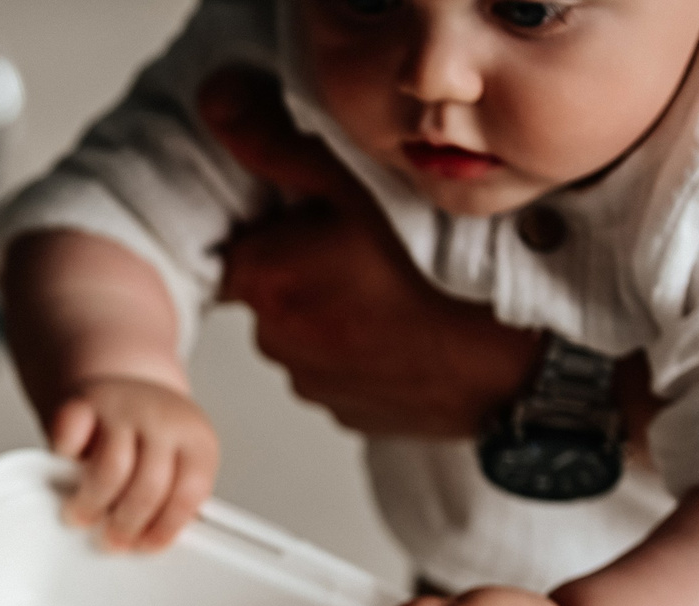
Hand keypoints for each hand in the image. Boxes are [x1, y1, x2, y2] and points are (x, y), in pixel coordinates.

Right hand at [51, 376, 220, 550]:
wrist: (123, 384)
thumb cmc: (149, 440)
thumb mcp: (175, 465)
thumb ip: (169, 499)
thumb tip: (144, 543)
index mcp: (196, 440)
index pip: (188, 493)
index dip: (165, 528)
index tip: (145, 546)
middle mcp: (163, 418)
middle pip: (149, 485)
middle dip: (126, 524)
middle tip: (110, 541)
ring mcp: (123, 406)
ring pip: (112, 468)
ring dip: (93, 503)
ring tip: (82, 516)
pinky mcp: (83, 401)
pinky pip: (71, 435)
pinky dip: (65, 457)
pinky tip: (66, 470)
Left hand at [199, 68, 539, 440]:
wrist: (479, 361)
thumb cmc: (416, 270)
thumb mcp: (345, 187)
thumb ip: (275, 147)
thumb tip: (218, 102)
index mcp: (259, 277)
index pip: (244, 249)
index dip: (279, 233)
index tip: (318, 228)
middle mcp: (270, 338)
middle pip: (271, 293)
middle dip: (303, 272)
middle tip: (361, 257)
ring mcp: (306, 381)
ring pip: (305, 334)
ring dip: (331, 314)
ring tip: (386, 295)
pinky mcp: (339, 410)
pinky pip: (336, 371)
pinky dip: (358, 353)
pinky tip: (396, 333)